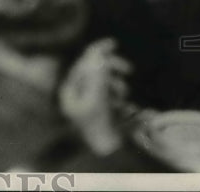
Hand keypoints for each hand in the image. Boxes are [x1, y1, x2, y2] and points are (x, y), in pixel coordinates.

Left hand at [59, 38, 130, 154]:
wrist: (108, 156)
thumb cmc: (99, 127)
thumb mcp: (97, 99)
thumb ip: (97, 75)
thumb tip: (98, 55)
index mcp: (70, 91)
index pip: (83, 64)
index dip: (97, 51)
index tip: (113, 43)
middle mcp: (77, 95)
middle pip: (94, 71)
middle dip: (111, 69)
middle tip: (128, 69)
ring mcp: (89, 104)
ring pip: (105, 82)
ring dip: (117, 85)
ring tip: (122, 97)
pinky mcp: (102, 111)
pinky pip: (111, 95)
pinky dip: (119, 97)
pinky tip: (123, 108)